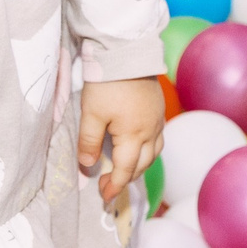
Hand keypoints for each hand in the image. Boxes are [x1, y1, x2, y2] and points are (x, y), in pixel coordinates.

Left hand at [79, 77, 164, 205]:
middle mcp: (151, 131)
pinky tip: (136, 145)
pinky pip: (157, 138)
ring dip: (139, 165)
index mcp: (134, 136)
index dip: (115, 185)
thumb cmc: (108, 83)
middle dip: (127, 178)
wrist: (127, 51)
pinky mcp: (159, 108)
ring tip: (123, 168)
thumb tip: (87, 165)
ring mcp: (158, 119)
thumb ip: (88, 141)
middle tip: (109, 184)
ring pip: (153, 152)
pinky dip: (147, 149)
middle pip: (143, 164)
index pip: (125, 170)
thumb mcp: (91, 113)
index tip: (104, 196)